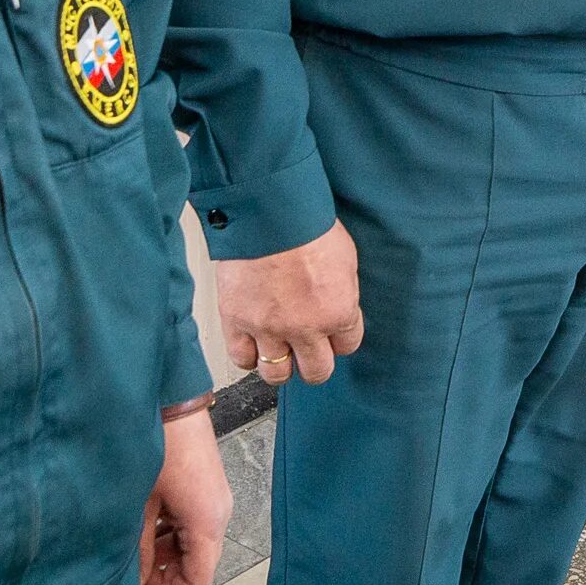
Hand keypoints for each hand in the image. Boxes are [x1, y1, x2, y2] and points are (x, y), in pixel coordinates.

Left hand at [139, 407, 229, 584]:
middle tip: (134, 578)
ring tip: (136, 553)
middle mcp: (218, 512)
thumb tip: (136, 577)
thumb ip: (140, 547)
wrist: (170, 399)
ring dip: (167, 554)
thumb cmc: (159, 442)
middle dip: (165, 576)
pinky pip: (193, 522)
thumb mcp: (141, 504)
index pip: (197, 579)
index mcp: (208, 521)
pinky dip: (171, 533)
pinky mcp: (206, 485)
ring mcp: (214, 497)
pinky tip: (146, 527)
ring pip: (194, 544)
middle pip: (198, 564)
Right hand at [215, 222, 364, 387]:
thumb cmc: (306, 224)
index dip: (340, 340)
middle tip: (308, 351)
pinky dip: (248, 355)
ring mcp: (269, 328)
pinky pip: (242, 358)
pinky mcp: (237, 322)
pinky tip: (253, 344)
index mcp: (338, 311)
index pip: (348, 346)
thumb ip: (342, 291)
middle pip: (316, 372)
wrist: (267, 211)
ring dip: (280, 365)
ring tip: (279, 350)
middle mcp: (306, 327)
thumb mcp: (345, 258)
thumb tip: (337, 306)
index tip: (332, 334)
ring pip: (277, 374)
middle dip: (315, 363)